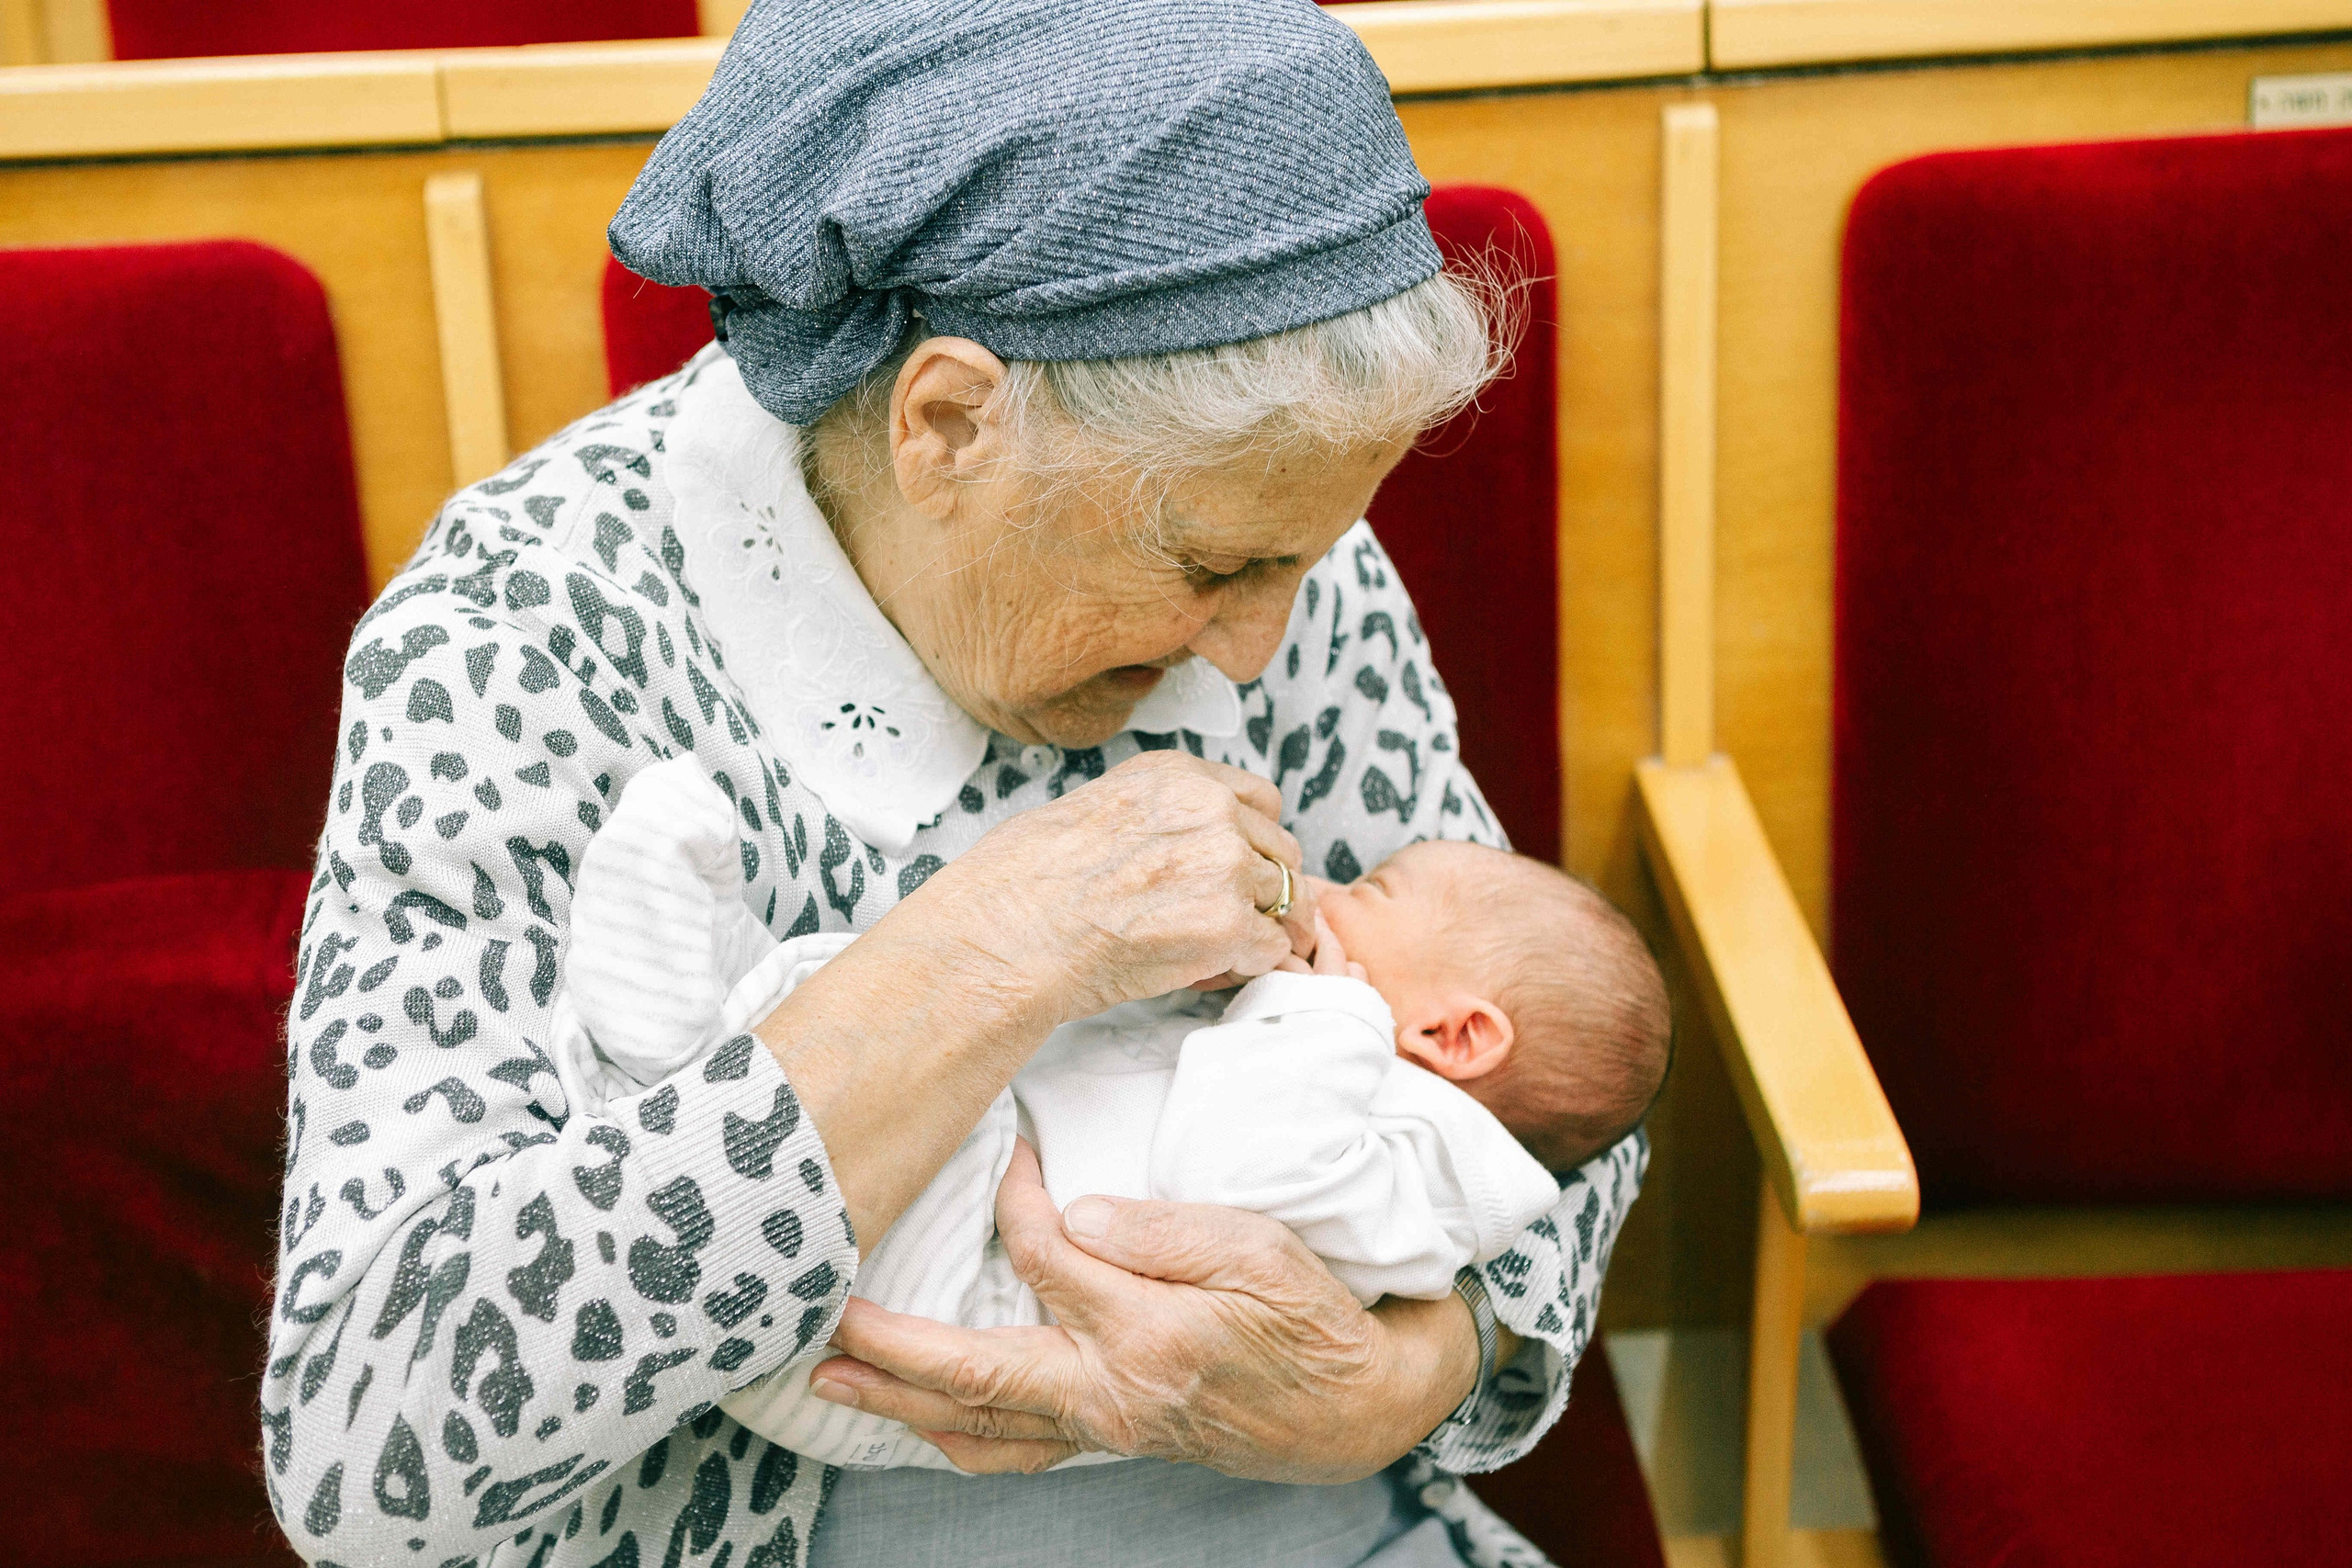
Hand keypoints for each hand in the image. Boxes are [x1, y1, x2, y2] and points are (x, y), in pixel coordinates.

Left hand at [804, 1142, 1478, 1477]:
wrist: (1365, 1406)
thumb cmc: (1317, 1319)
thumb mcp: (1259, 1250)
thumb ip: (1162, 1232)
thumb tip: (1075, 1213)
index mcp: (1144, 1336)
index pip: (1044, 1254)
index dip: (1015, 1197)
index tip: (1007, 1148)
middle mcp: (1111, 1393)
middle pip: (973, 1373)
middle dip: (887, 1347)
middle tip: (817, 1320)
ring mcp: (1106, 1427)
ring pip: (981, 1427)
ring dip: (900, 1403)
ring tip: (835, 1378)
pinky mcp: (1113, 1438)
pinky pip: (1016, 1450)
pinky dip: (959, 1434)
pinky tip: (926, 1418)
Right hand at [909, 751, 1304, 1021]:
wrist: (1007, 933)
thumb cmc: (1023, 883)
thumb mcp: (1092, 809)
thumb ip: (1152, 818)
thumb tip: (1170, 849)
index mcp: (1176, 776)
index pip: (1260, 801)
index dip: (1252, 842)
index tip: (1236, 869)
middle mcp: (1210, 809)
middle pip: (1281, 852)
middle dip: (1261, 890)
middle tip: (1228, 923)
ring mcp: (1225, 866)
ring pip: (1284, 901)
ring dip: (1256, 930)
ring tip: (1211, 952)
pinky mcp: (1228, 926)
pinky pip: (1271, 951)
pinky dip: (1246, 967)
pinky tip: (1206, 972)